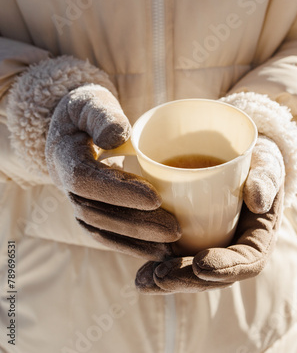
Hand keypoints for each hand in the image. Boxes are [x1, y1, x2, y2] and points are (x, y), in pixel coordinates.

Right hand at [45, 83, 180, 259]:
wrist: (71, 128)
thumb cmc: (86, 111)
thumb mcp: (91, 102)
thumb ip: (102, 116)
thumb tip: (118, 137)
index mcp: (63, 156)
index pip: (86, 180)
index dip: (118, 192)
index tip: (154, 197)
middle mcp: (65, 185)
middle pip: (97, 212)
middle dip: (136, 223)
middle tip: (174, 228)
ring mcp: (77, 201)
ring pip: (102, 229)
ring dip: (137, 240)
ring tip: (173, 244)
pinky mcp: (91, 211)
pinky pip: (107, 234)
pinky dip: (131, 245)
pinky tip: (158, 252)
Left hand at [135, 136, 284, 292]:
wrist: (242, 159)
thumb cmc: (258, 162)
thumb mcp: (267, 165)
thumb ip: (265, 179)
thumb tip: (257, 200)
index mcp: (259, 238)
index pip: (247, 261)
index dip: (225, 268)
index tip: (200, 264)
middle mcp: (236, 250)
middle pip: (215, 276)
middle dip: (188, 280)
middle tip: (161, 275)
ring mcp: (214, 248)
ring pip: (192, 274)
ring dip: (168, 281)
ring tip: (143, 280)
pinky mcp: (194, 241)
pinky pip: (178, 259)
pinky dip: (158, 267)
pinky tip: (140, 275)